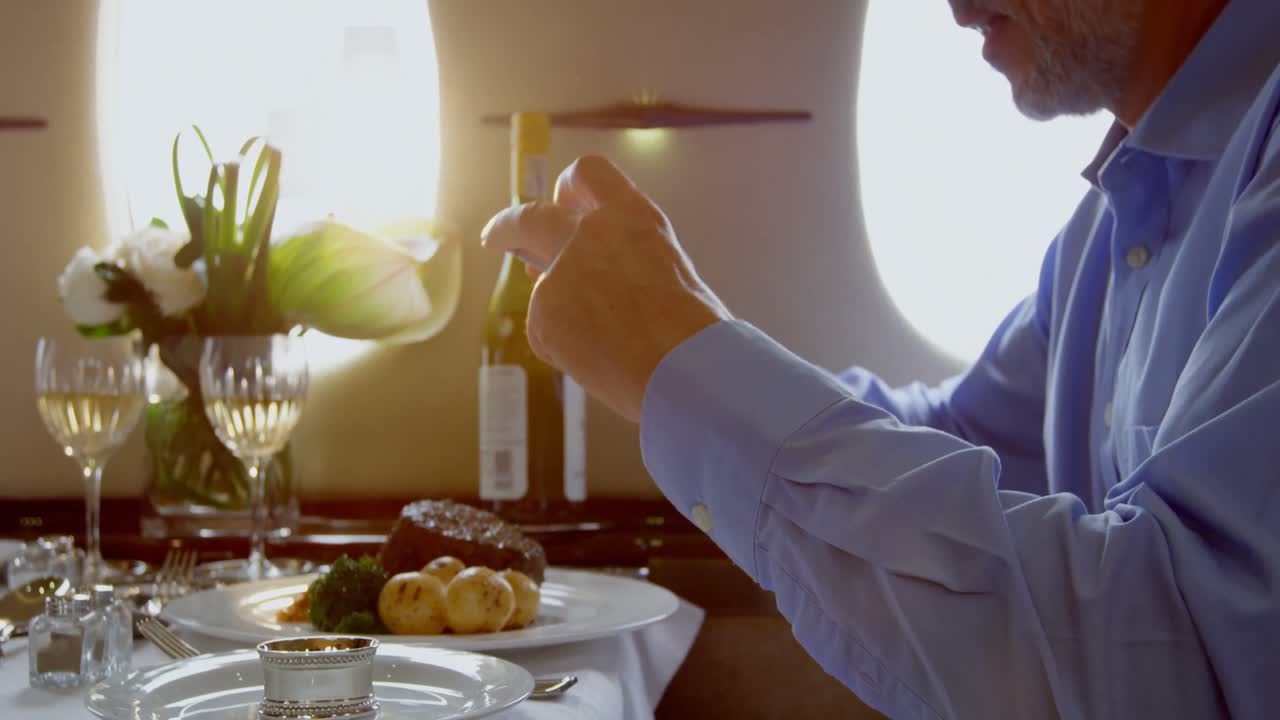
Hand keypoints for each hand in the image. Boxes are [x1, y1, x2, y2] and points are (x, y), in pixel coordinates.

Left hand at [481, 156, 730, 421]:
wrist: (684, 369)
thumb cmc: (694, 329)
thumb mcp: (670, 271)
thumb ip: (628, 261)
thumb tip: (593, 281)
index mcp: (631, 215)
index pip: (588, 174)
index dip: (569, 188)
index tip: (558, 203)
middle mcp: (589, 233)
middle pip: (530, 216)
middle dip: (507, 227)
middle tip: (496, 239)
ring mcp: (560, 271)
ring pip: (543, 286)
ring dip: (558, 308)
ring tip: (602, 344)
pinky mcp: (543, 313)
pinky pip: (546, 330)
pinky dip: (566, 347)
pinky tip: (598, 362)